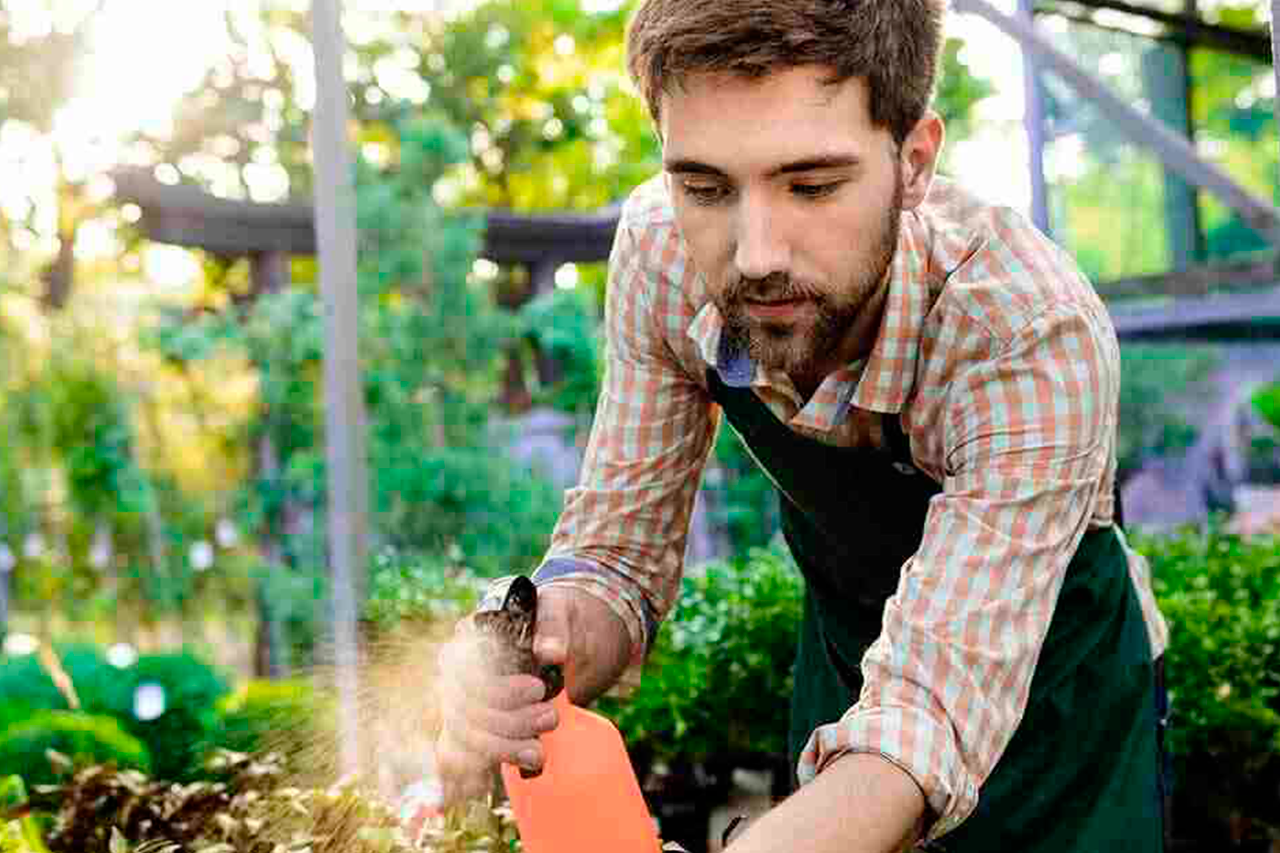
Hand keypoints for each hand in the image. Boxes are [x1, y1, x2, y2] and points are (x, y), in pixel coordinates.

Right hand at [435, 583, 632, 803]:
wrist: (566, 640)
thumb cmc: (555, 622)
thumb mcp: (560, 613)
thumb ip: (553, 627)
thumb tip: (550, 651)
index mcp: (471, 633)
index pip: (461, 664)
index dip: (496, 685)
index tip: (537, 689)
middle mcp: (457, 669)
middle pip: (462, 706)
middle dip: (507, 721)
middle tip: (550, 717)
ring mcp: (460, 700)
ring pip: (462, 734)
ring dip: (501, 748)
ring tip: (539, 751)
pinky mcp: (473, 726)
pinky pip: (458, 754)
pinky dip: (479, 765)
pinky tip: (503, 770)